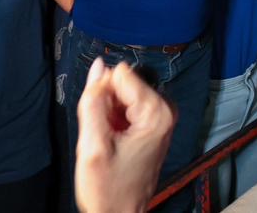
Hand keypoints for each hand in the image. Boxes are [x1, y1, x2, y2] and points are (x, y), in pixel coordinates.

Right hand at [74, 58, 175, 212]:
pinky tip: (112, 141)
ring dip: (107, 114)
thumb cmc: (109, 190)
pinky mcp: (152, 123)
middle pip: (122, 83)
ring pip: (121, 94)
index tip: (100, 122)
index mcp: (157, 113)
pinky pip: (125, 106)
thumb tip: (98, 66)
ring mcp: (159, 117)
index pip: (120, 75)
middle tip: (103, 135)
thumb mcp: (92, 145)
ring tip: (108, 141)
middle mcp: (164, 111)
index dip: (102, 96)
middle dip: (105, 105)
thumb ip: (93, 100)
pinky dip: (113, 120)